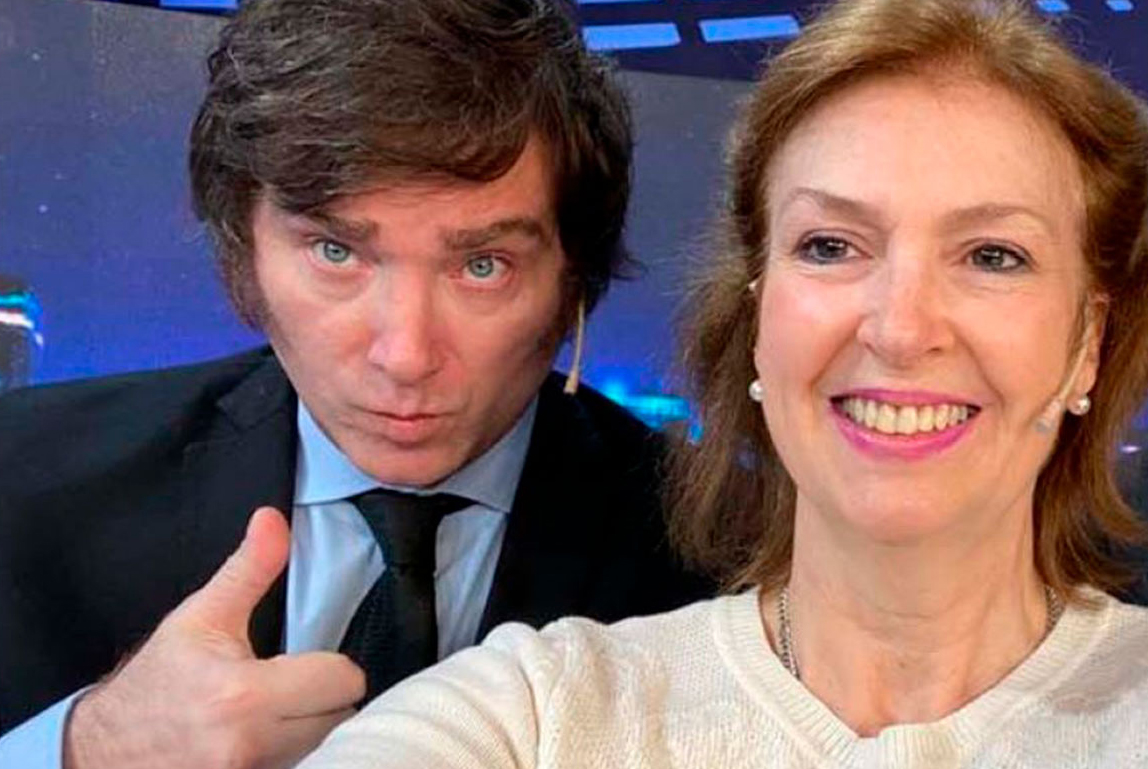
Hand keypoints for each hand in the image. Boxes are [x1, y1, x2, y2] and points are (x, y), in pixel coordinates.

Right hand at [63, 507, 365, 768]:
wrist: (103, 748)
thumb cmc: (157, 682)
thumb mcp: (201, 616)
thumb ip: (248, 569)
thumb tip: (272, 520)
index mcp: (245, 694)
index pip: (343, 680)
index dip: (333, 667)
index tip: (310, 662)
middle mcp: (250, 743)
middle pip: (341, 717)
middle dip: (325, 698)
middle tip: (296, 685)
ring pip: (326, 746)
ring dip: (313, 728)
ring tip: (282, 711)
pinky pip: (301, 766)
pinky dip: (295, 752)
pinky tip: (269, 736)